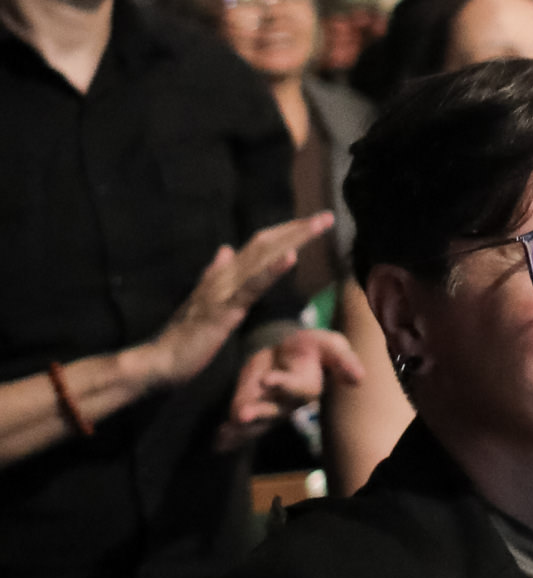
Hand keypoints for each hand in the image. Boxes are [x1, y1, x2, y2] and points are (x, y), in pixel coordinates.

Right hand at [142, 217, 335, 395]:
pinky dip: (273, 270)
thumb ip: (216, 274)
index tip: (312, 223)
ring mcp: (223, 289)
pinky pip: (252, 286)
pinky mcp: (224, 308)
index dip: (285, 232)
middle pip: (265, 244)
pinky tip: (292, 257)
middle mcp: (224, 273)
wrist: (160, 360)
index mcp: (223, 273)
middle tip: (327, 216)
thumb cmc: (185, 335)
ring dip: (293, 239)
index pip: (259, 245)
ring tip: (318, 225)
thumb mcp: (205, 301)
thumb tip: (225, 250)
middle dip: (297, 229)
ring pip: (263, 257)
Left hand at [215, 316, 365, 442]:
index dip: (284, 385)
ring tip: (227, 430)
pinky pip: (241, 429)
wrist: (289, 352)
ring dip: (241, 428)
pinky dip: (230, 437)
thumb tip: (360, 378)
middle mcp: (288, 404)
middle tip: (242, 415)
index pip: (298, 389)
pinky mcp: (251, 410)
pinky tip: (218, 442)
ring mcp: (268, 410)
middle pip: (273, 412)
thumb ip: (344, 361)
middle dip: (258, 413)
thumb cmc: (313, 348)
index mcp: (307, 387)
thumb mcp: (330, 346)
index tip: (268, 379)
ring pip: (256, 423)